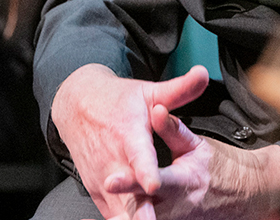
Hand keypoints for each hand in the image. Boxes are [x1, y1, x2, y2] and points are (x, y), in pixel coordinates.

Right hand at [51, 64, 210, 219]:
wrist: (76, 106)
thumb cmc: (119, 101)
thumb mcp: (149, 91)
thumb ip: (179, 90)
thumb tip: (203, 74)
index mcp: (127, 133)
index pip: (139, 155)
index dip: (146, 172)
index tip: (154, 185)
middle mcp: (113, 158)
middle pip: (127, 191)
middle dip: (139, 212)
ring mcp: (103, 178)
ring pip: (117, 207)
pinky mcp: (97, 190)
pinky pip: (110, 213)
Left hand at [103, 106, 279, 219]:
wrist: (244, 195)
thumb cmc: (218, 166)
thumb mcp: (197, 145)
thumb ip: (173, 130)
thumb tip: (156, 109)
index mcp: (184, 181)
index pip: (153, 180)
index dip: (132, 180)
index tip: (110, 180)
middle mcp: (176, 206)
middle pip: (141, 210)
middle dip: (118, 209)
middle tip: (99, 195)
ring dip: (118, 218)